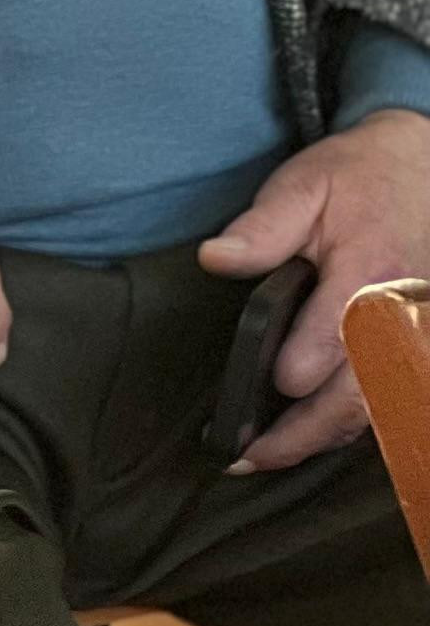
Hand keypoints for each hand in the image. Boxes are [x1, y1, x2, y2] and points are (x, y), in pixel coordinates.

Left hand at [202, 110, 429, 471]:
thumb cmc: (355, 179)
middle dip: (305, 433)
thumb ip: (261, 228)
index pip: (335, 337)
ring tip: (269, 457)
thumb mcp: (303, 185)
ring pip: (378, 407)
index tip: (270, 386)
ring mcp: (417, 335)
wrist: (421, 168)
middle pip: (359, 394)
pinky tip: (313, 436)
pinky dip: (355, 424)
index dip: (300, 367)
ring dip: (326, 438)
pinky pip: (394, 398)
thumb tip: (216, 258)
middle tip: (248, 456)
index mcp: (369, 273)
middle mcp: (400, 314)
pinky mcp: (419, 344)